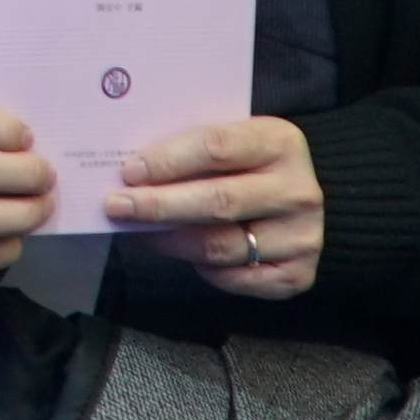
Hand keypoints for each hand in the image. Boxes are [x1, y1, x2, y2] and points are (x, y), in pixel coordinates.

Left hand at [104, 113, 325, 297]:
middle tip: (116, 206)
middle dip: (159, 205)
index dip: (168, 160)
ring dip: (170, 240)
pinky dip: (200, 268)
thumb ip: (190, 149)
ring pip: (221, 245)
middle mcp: (298, 190)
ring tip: (138, 231)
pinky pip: (235, 278)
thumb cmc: (246, 165)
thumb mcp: (231, 140)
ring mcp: (303, 236)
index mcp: (280, 142)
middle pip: (218, 201)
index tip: (129, 172)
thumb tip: (130, 172)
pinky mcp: (299, 275)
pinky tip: (179, 251)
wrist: (296, 201)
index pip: (216, 147)